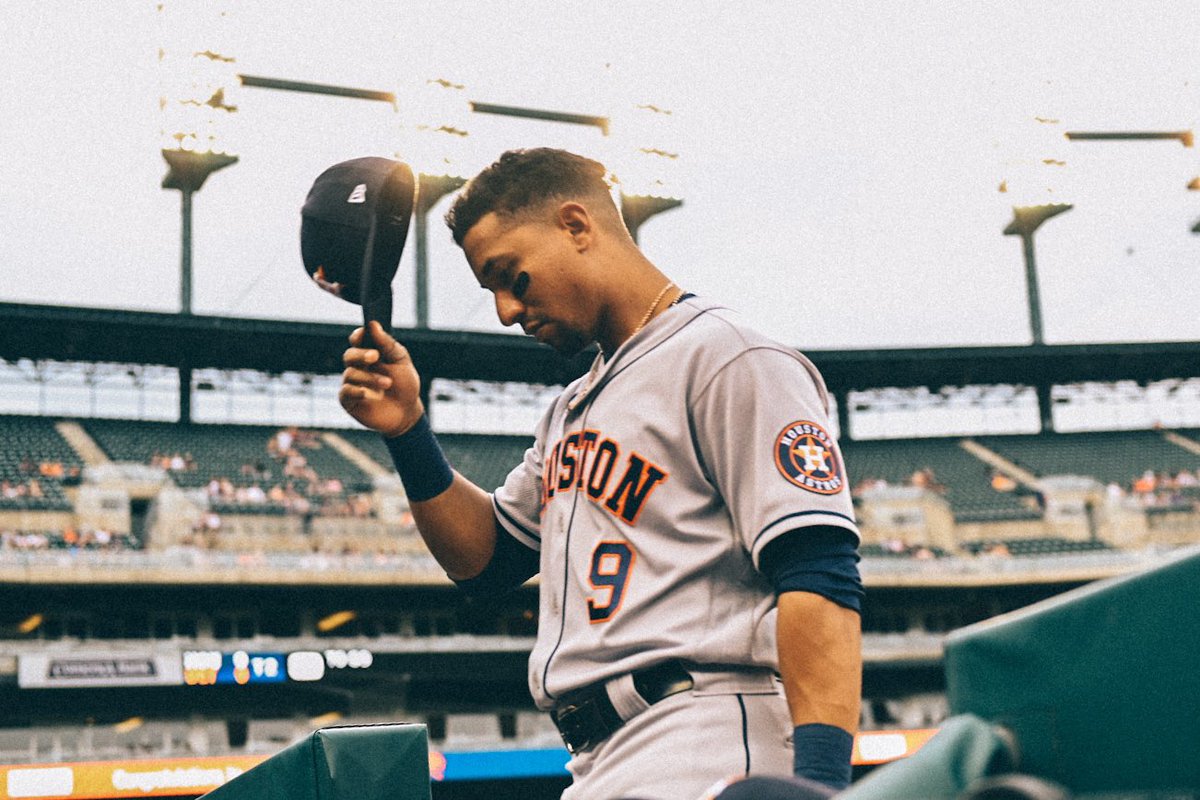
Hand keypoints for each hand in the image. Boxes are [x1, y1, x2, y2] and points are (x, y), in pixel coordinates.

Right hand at [339, 321, 424, 436]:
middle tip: (375, 356)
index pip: (358, 340)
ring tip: (387, 383)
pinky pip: (345, 392)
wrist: (407, 413)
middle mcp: (358, 368)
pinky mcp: (349, 401)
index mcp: (370, 354)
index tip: (363, 333)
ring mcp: (352, 384)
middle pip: (349, 355)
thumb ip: (388, 344)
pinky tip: (368, 394)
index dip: (358, 335)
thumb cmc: (405, 385)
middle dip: (361, 354)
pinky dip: (356, 391)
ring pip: (350, 374)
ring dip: (369, 377)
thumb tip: (373, 325)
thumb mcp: (402, 362)